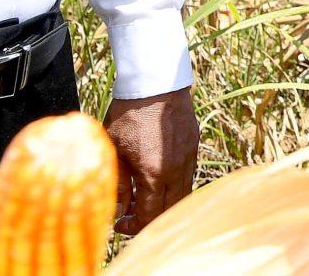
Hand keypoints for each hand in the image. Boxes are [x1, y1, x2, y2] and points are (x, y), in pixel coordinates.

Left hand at [104, 86, 198, 234]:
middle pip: (168, 211)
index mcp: (154, 173)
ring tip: (143, 198)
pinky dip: (172, 187)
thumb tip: (117, 211)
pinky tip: (157, 179)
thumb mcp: (115, 149)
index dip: (133, 226)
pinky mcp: (193, 147)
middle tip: (131, 215)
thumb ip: (118, 183)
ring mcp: (188, 158)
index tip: (120, 223)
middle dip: (149, 220)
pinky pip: (186, 177)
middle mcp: (176, 170)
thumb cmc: (130, 113)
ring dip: (162, 203)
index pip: (149, 216)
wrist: (156, 82)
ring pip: (181, 196)